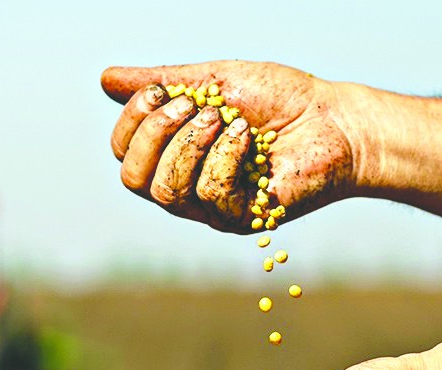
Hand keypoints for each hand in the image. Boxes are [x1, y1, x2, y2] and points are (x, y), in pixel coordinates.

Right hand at [100, 61, 360, 232]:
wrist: (335, 121)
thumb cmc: (282, 99)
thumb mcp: (215, 80)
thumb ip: (164, 82)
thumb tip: (106, 79)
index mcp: (175, 153)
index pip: (124, 153)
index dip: (132, 121)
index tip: (162, 92)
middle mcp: (186, 184)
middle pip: (133, 178)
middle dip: (155, 134)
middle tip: (193, 106)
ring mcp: (211, 206)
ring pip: (165, 191)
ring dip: (189, 145)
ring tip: (225, 119)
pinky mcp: (240, 218)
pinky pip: (209, 194)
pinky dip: (224, 157)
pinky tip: (248, 139)